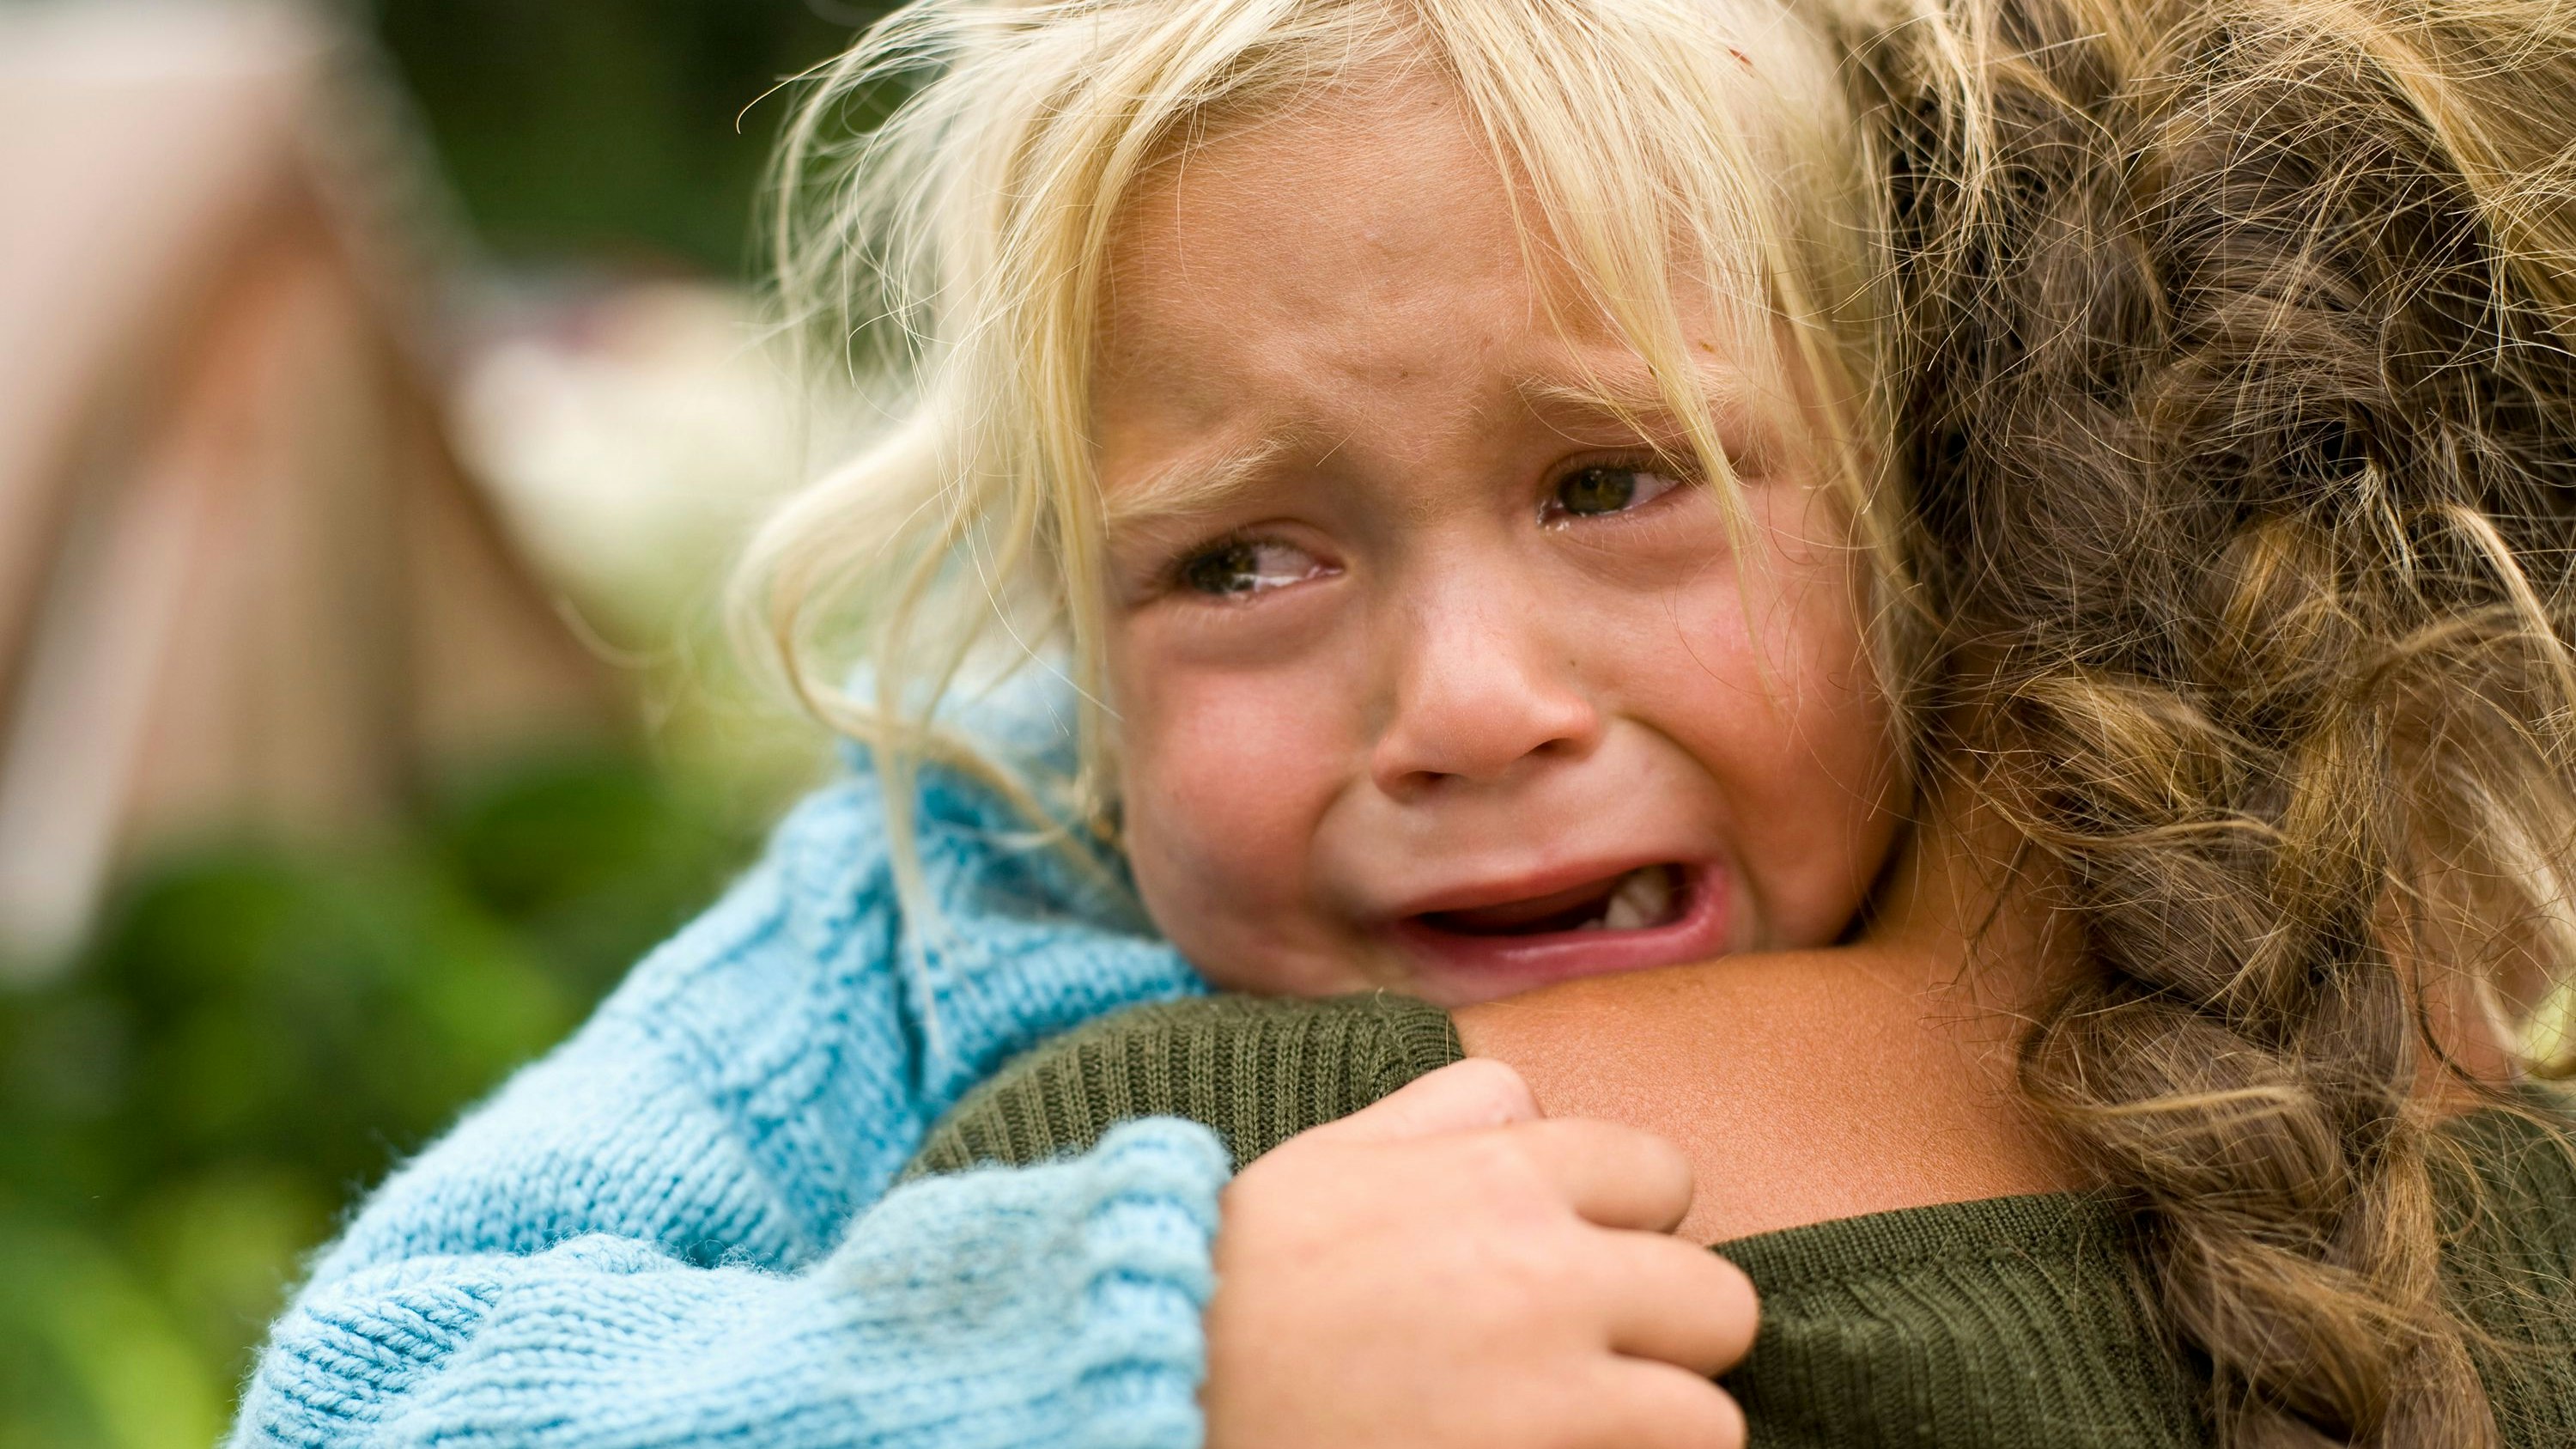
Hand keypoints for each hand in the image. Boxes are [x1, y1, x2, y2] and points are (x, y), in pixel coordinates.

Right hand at [1201, 1057, 1756, 1448]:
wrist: (1159, 1389)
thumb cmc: (1233, 1279)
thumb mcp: (1332, 1158)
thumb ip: (1444, 1114)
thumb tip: (1528, 1104)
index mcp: (1502, 1175)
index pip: (1661, 1175)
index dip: (1630, 1227)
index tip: (1585, 1268)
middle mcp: (1550, 1274)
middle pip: (1717, 1299)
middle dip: (1668, 1336)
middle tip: (1600, 1365)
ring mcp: (1554, 1394)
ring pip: (1709, 1416)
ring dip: (1657, 1431)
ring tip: (1584, 1434)